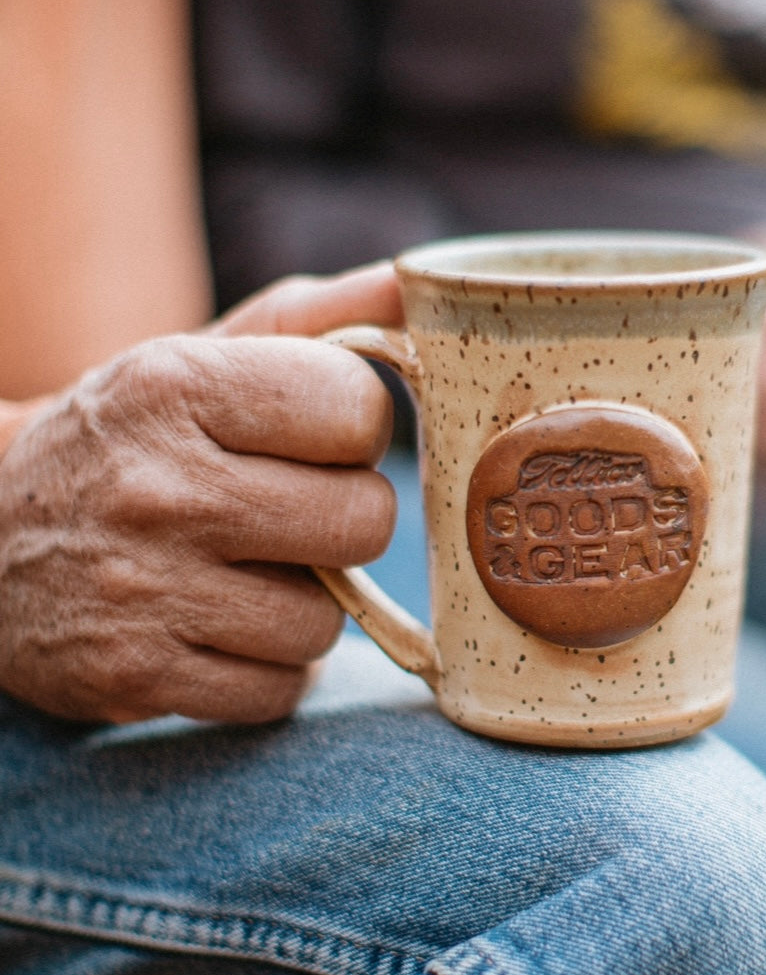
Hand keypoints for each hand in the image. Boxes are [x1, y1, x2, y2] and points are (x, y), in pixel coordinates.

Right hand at [0, 262, 400, 722]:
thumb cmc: (135, 436)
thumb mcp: (205, 355)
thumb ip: (324, 318)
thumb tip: (422, 284)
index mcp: (178, 385)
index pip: (359, 410)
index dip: (355, 429)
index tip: (316, 438)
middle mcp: (159, 487)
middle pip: (365, 520)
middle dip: (344, 517)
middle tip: (294, 510)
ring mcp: (144, 590)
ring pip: (328, 619)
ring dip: (308, 602)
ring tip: (249, 571)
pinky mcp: (136, 676)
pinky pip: (280, 689)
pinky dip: (270, 666)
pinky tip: (225, 627)